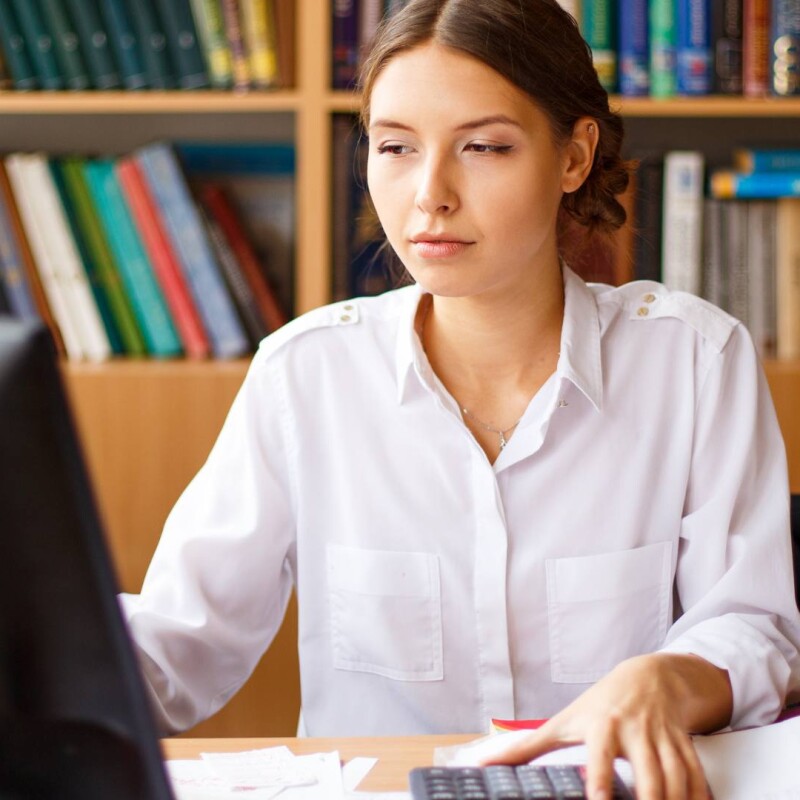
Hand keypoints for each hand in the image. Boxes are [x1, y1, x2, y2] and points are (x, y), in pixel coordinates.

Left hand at [481, 653, 731, 799]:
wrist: (650, 676)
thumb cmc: (601, 702)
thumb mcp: (564, 720)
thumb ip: (527, 746)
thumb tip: (484, 761)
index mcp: (602, 725)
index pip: (600, 758)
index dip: (600, 783)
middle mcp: (635, 731)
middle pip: (650, 779)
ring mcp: (664, 739)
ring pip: (678, 781)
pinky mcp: (685, 745)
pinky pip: (698, 779)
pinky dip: (699, 799)